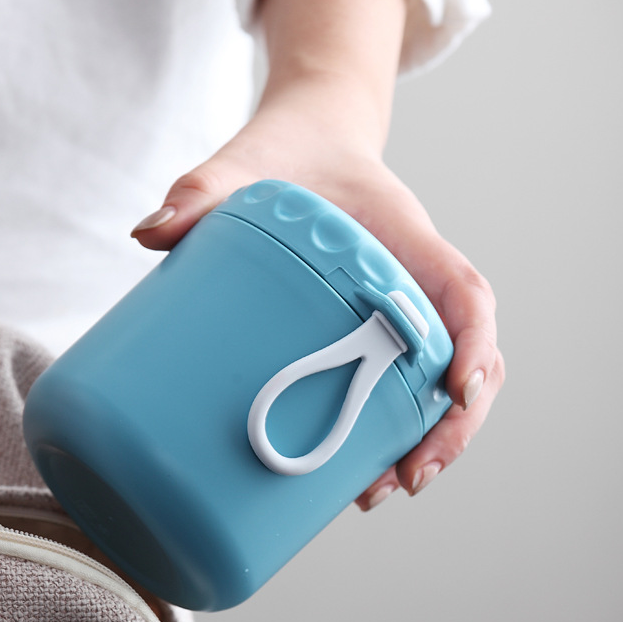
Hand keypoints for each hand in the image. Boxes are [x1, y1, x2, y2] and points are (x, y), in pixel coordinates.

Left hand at [131, 71, 503, 508]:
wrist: (309, 133)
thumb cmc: (292, 147)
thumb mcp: (246, 161)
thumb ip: (202, 188)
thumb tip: (150, 233)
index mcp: (406, 236)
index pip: (463, 291)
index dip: (471, 342)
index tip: (455, 390)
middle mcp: (417, 277)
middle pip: (471, 355)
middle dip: (454, 423)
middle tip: (410, 475)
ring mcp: (403, 306)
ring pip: (446, 380)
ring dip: (431, 438)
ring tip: (385, 488)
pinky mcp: (376, 329)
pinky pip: (405, 382)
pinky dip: (395, 429)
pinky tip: (359, 472)